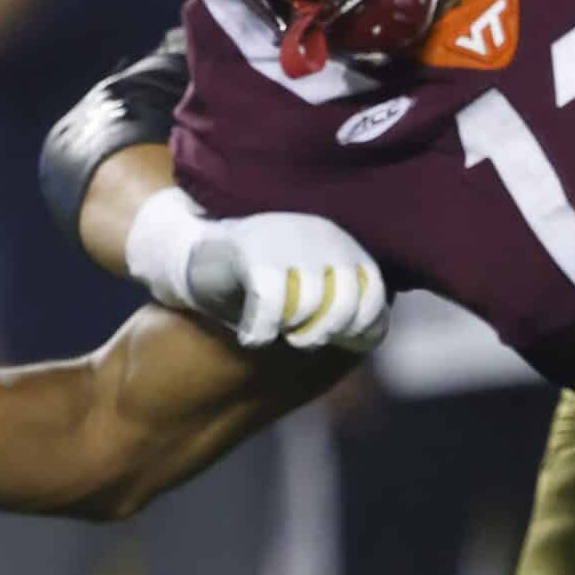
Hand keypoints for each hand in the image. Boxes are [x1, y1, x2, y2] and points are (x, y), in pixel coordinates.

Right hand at [186, 212, 389, 351]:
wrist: (199, 253)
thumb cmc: (263, 283)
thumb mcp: (312, 290)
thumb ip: (344, 310)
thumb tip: (368, 337)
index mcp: (342, 244)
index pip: (375, 294)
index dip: (359, 328)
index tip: (335, 340)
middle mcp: (322, 235)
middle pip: (344, 303)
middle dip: (322, 334)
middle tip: (299, 340)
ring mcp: (287, 239)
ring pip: (308, 305)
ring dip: (288, 331)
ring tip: (272, 330)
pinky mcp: (253, 249)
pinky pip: (270, 304)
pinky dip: (260, 332)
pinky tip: (250, 338)